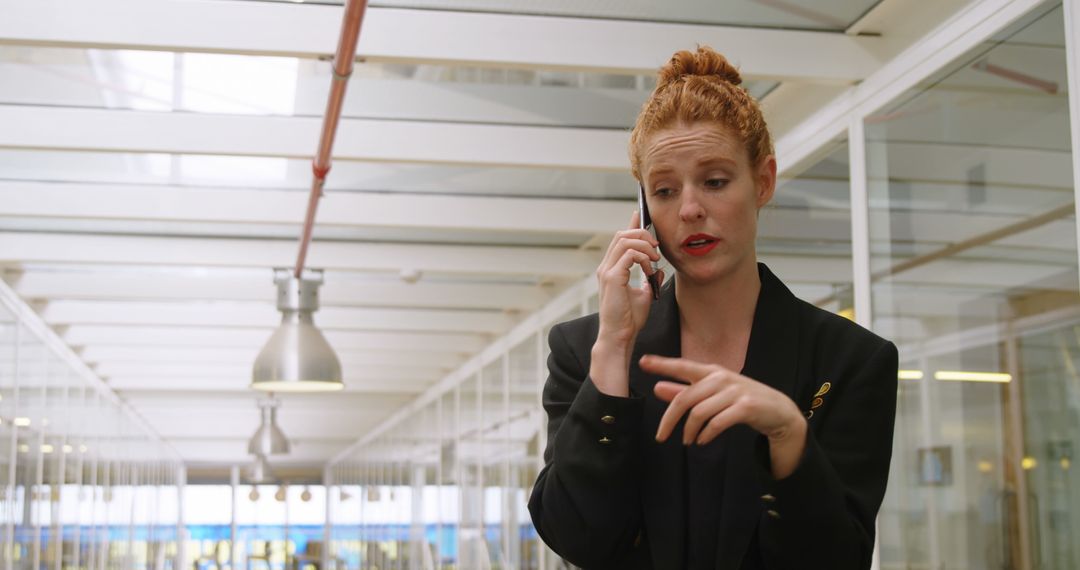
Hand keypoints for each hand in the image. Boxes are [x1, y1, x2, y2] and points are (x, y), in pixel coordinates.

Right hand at [595, 210, 663, 347]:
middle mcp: (606, 267)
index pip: (620, 239)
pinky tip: (650, 268)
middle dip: (642, 234)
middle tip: (657, 247)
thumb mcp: (645, 295)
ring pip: (624, 240)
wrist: (620, 336)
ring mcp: (607, 271)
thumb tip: (659, 270)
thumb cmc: (629, 320)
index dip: (631, 225)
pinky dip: (642, 257)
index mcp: (611, 269)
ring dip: (644, 245)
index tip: (641, 214)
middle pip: (621, 235)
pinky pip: (628, 254)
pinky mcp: (612, 278)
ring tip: (654, 258)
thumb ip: (649, 280)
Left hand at [642, 355, 806, 476]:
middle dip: (669, 419)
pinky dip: (706, 434)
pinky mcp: (745, 407)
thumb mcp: (712, 393)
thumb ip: (685, 390)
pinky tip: (702, 441)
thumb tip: (657, 388)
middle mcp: (721, 378)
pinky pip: (717, 422)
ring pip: (699, 412)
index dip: (662, 364)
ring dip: (689, 431)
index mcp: (711, 372)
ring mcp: (734, 391)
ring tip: (688, 441)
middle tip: (660, 436)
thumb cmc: (740, 400)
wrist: (778, 412)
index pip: (682, 366)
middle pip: (685, 397)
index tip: (642, 362)